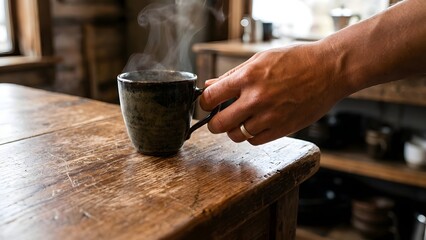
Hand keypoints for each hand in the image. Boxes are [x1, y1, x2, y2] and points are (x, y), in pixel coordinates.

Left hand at [199, 41, 347, 144]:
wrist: (329, 70)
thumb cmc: (296, 60)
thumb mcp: (260, 59)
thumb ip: (232, 75)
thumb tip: (210, 86)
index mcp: (247, 77)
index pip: (210, 97)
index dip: (204, 102)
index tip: (207, 104)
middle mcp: (256, 99)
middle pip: (218, 124)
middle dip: (214, 122)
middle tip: (217, 119)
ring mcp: (269, 116)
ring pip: (236, 135)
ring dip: (233, 130)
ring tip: (240, 120)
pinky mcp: (282, 129)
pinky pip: (255, 141)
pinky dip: (251, 135)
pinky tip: (256, 124)